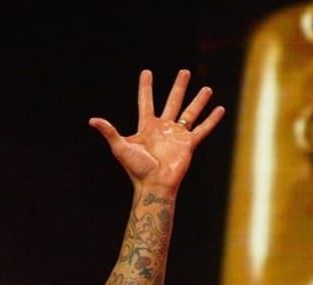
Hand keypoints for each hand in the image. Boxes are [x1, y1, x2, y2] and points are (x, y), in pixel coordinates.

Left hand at [89, 70, 224, 192]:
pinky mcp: (189, 145)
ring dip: (198, 101)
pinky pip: (202, 129)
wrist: (154, 185)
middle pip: (173, 102)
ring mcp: (178, 136)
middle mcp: (164, 128)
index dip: (146, 87)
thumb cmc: (136, 168)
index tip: (147, 72)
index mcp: (147, 127)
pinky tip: (220, 109)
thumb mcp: (121, 147)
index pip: (146, 102)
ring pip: (190, 113)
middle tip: (185, 72)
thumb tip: (92, 120)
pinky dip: (212, 120)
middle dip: (179, 87)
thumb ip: (109, 132)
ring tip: (207, 88)